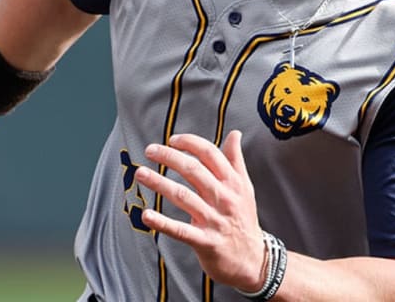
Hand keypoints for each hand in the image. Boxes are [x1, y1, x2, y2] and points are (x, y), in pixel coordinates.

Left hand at [136, 130, 266, 292]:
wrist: (254, 260)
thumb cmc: (244, 220)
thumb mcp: (245, 188)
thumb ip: (236, 161)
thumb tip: (234, 133)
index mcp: (233, 183)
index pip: (210, 154)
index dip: (189, 143)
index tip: (171, 140)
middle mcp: (224, 198)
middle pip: (194, 170)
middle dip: (169, 157)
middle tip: (150, 150)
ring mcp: (214, 220)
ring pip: (183, 196)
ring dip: (159, 183)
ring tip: (141, 173)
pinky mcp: (205, 242)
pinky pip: (181, 230)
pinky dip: (162, 222)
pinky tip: (146, 215)